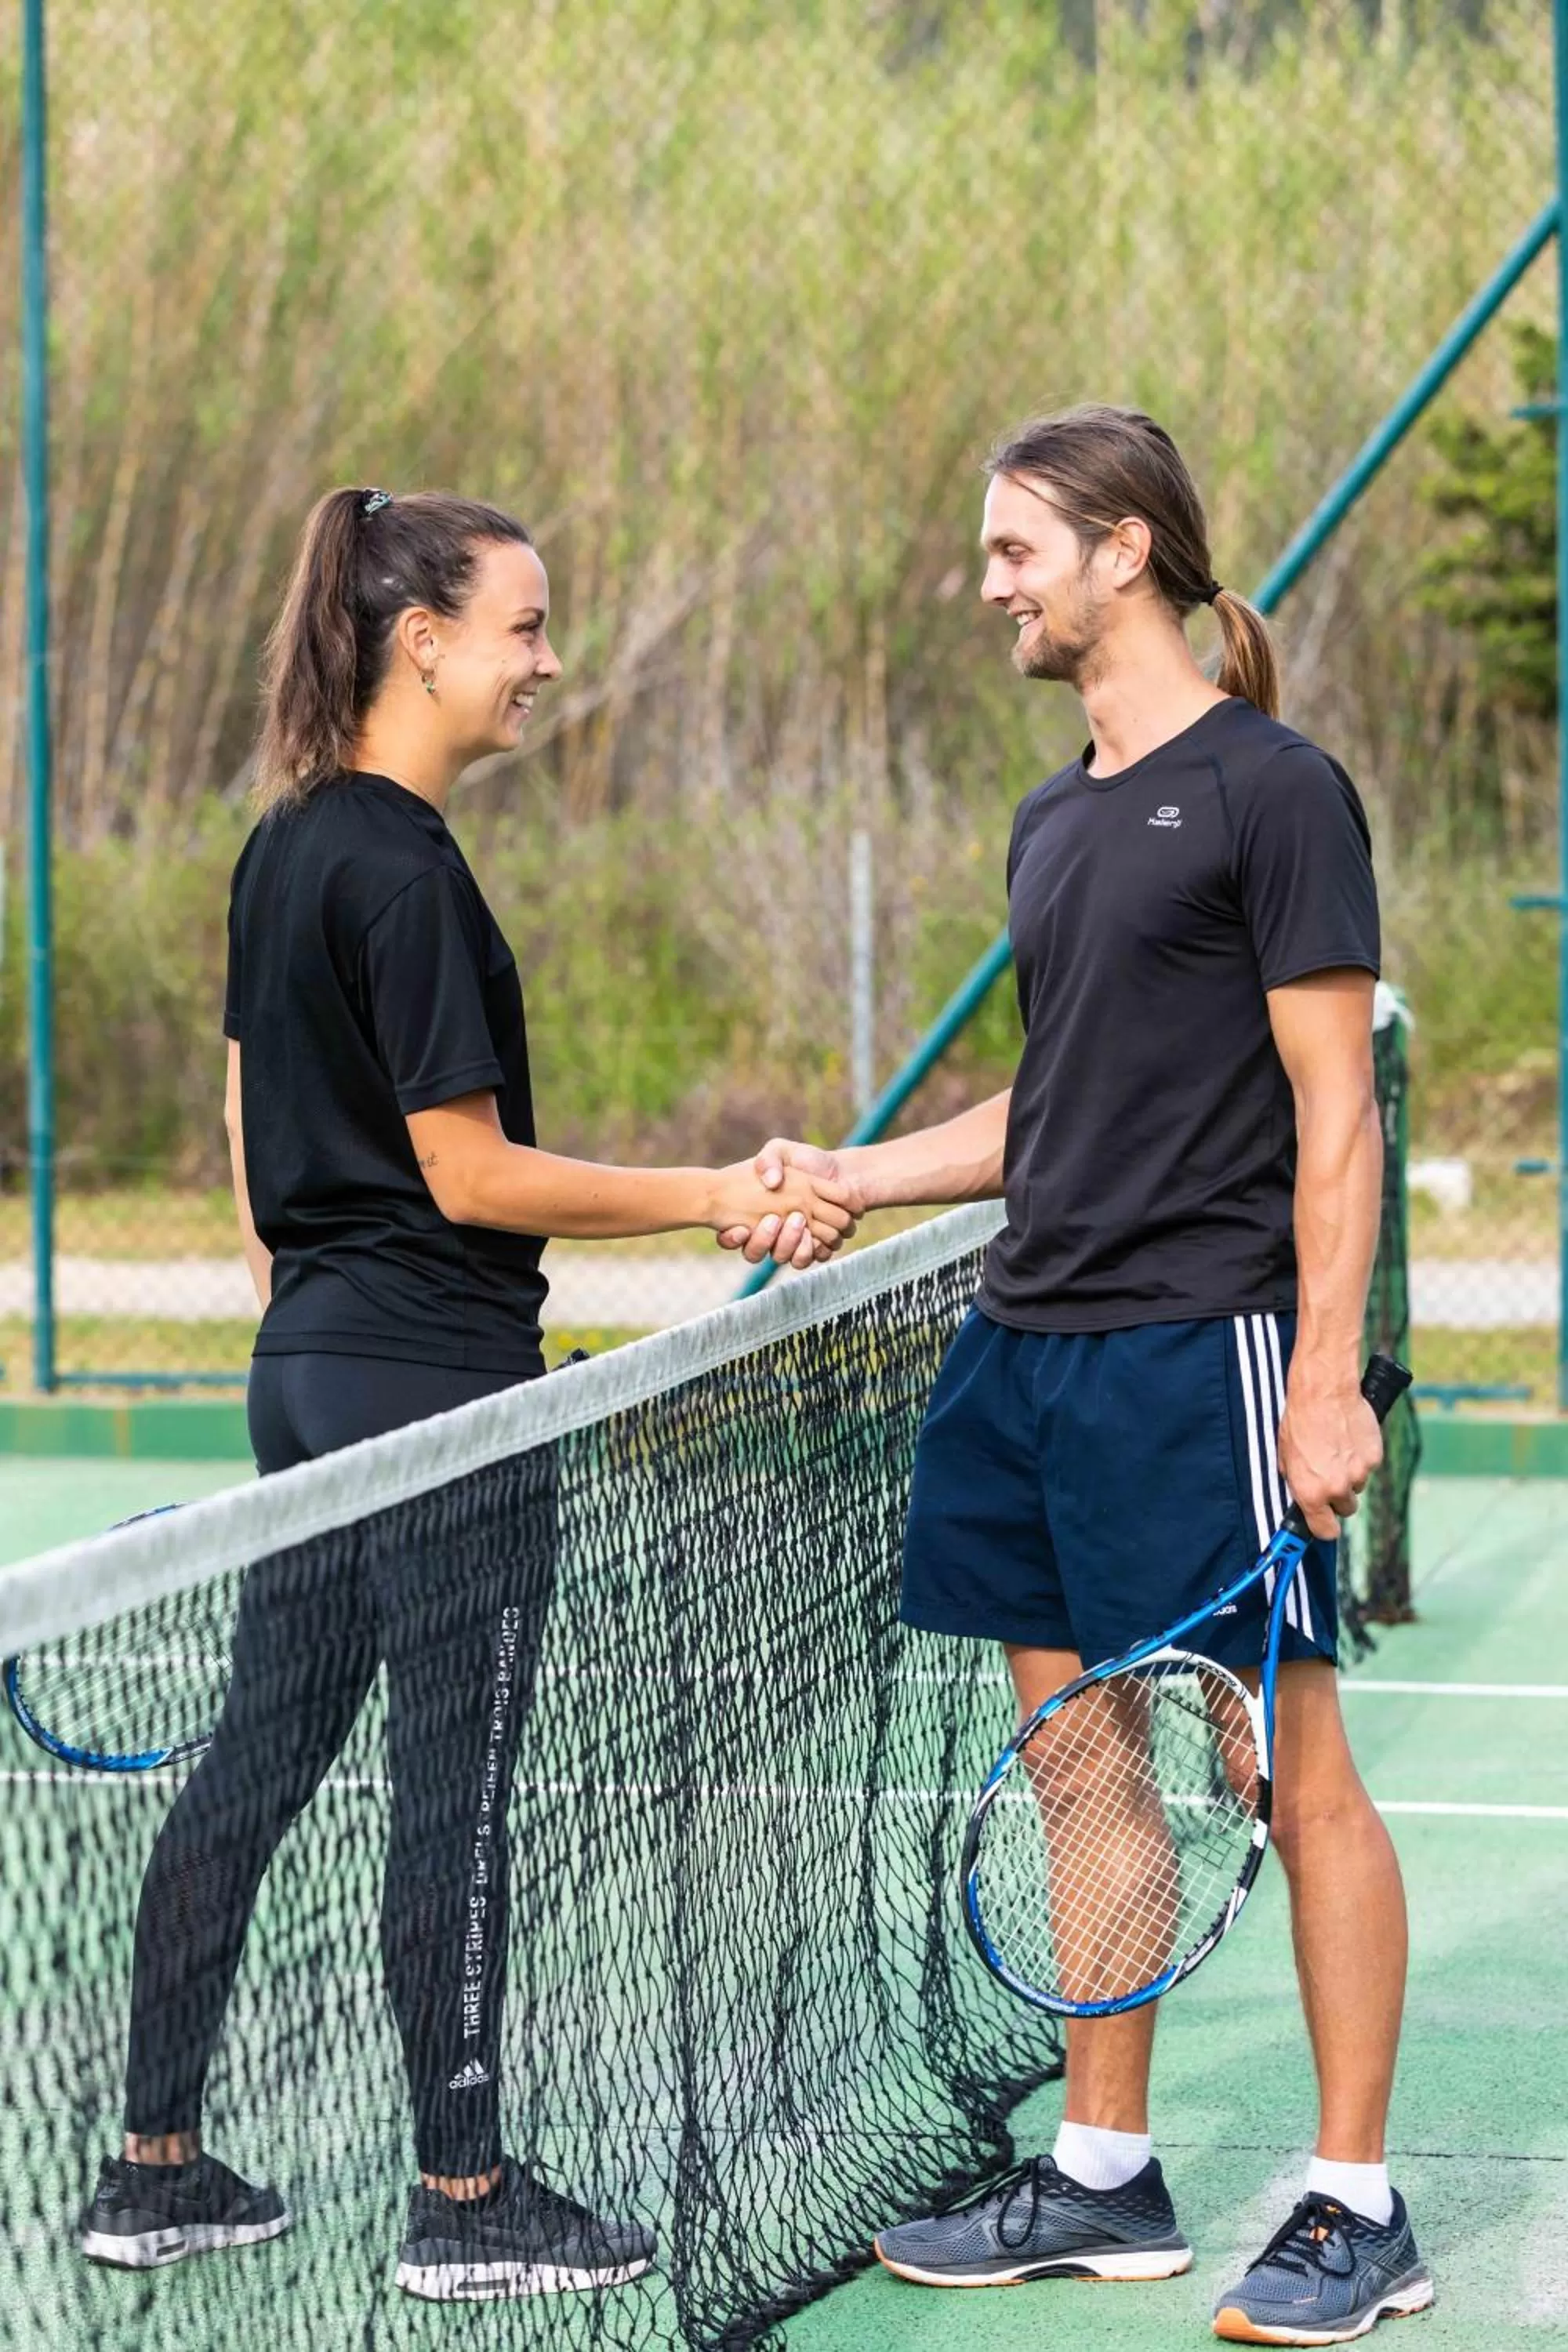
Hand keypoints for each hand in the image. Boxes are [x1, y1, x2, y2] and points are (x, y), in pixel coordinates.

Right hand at [716, 1138, 867, 1269]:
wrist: (842, 1172)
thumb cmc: (806, 1160)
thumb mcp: (780, 1151)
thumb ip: (768, 1160)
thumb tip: (771, 1182)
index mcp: (755, 1212)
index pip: (732, 1236)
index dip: (731, 1237)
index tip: (739, 1228)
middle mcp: (772, 1231)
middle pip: (755, 1251)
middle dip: (762, 1239)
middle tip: (774, 1219)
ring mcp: (794, 1241)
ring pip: (782, 1257)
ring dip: (787, 1243)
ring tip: (797, 1220)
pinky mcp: (816, 1247)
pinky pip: (807, 1259)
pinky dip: (809, 1249)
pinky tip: (811, 1234)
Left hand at [1277, 1364, 1382, 1542]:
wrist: (1324, 1393)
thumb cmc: (1299, 1422)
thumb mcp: (1286, 1456)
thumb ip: (1297, 1482)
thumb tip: (1302, 1495)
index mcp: (1310, 1492)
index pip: (1325, 1531)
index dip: (1325, 1527)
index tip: (1324, 1523)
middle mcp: (1336, 1488)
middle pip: (1346, 1509)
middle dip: (1338, 1496)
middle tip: (1330, 1473)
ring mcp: (1358, 1473)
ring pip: (1358, 1486)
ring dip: (1350, 1474)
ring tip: (1338, 1448)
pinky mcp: (1374, 1458)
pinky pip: (1369, 1466)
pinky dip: (1361, 1456)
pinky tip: (1349, 1438)